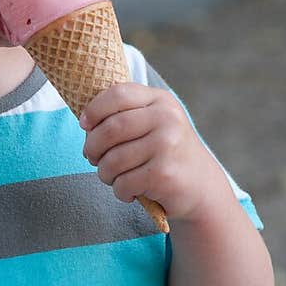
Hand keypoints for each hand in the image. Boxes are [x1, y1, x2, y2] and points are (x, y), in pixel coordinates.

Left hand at [79, 82, 226, 223]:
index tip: (84, 125)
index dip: (94, 109)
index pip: (118, 93)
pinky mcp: (164, 174)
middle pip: (110, 129)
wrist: (201, 187)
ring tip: (113, 177)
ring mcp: (167, 145)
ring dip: (105, 173)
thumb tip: (86, 123)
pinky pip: (123, 183)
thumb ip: (124, 115)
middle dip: (92, 147)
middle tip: (93, 158)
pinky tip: (131, 192)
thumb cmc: (166, 154)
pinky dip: (120, 191)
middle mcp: (167, 119)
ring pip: (112, 160)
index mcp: (161, 101)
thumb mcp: (153, 124)